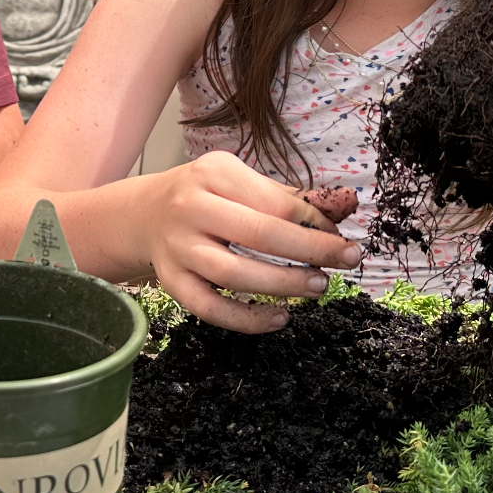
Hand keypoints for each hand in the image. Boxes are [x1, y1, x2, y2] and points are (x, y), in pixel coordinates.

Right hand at [141, 151, 362, 333]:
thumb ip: (290, 198)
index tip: (340, 237)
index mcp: (213, 173)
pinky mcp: (171, 281)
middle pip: (258, 234)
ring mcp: (177, 247)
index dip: (315, 223)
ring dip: (283, 284)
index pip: (275, 203)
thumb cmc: (207, 196)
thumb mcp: (241, 181)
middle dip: (311, 250)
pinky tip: (279, 318)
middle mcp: (190, 207)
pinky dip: (247, 319)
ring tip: (317, 287)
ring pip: (233, 273)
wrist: (145, 213)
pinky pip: (209, 308)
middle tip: (346, 261)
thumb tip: (347, 206)